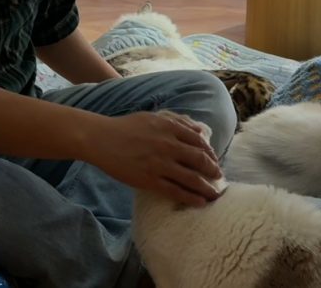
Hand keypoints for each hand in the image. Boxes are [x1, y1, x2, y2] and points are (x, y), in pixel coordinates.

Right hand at [84, 111, 222, 206]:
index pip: (199, 142)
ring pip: (192, 178)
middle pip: (200, 160)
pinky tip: (200, 202)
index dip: (210, 153)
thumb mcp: (152, 117)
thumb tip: (199, 131)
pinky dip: (191, 198)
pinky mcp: (150, 180)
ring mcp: (159, 164)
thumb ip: (176, 122)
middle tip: (219, 177)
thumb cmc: (125, 127)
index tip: (213, 160)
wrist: (101, 139)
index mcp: (169, 128)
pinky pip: (176, 191)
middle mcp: (168, 145)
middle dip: (213, 171)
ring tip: (215, 194)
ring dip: (207, 188)